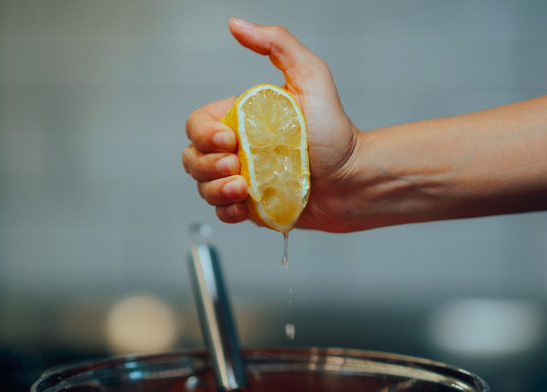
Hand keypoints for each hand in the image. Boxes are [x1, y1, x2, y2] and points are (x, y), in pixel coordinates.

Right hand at [183, 18, 360, 231]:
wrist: (354, 179)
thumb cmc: (336, 132)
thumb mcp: (310, 77)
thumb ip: (277, 43)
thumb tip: (237, 24)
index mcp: (241, 119)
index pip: (198, 125)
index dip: (204, 134)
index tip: (229, 140)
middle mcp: (237, 149)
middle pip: (192, 158)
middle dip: (208, 165)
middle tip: (239, 167)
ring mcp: (242, 180)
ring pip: (203, 186)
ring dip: (216, 190)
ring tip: (245, 190)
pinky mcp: (251, 207)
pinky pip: (221, 212)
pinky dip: (226, 210)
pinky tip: (245, 206)